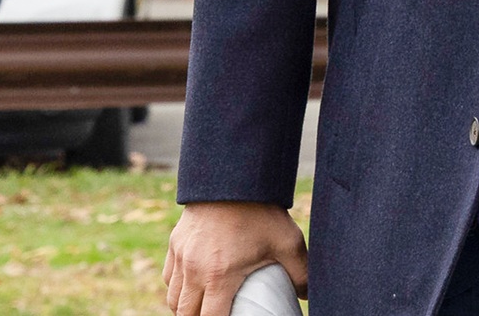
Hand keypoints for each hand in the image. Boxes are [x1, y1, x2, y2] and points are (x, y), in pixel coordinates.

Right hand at [164, 201, 307, 315]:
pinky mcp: (175, 244)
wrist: (234, 176)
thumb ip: (300, 271)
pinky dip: (177, 288)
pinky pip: (169, 277)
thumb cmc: (261, 210)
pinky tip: (192, 287)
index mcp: (220, 276)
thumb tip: (309, 293)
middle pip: (186, 314)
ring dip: (186, 308)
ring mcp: (181, 257)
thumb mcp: (287, 241)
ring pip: (173, 298)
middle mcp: (194, 270)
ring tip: (203, 309)